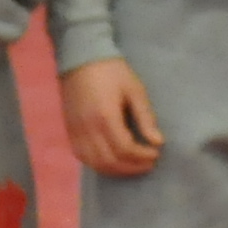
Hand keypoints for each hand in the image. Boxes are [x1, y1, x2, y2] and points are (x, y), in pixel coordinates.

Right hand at [62, 57, 162, 175]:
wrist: (81, 58)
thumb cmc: (112, 72)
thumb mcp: (135, 90)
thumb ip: (146, 118)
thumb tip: (158, 142)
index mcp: (105, 116)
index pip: (125, 149)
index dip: (142, 156)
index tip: (156, 154)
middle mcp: (87, 128)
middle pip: (109, 161)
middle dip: (132, 167)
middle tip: (149, 164)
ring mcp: (75, 130)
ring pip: (94, 163)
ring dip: (116, 170)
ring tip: (134, 165)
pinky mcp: (69, 130)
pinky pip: (82, 156)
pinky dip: (99, 164)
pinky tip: (113, 162)